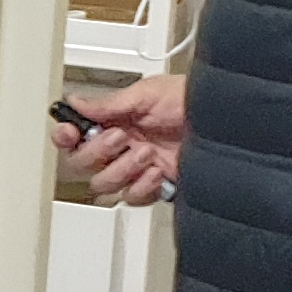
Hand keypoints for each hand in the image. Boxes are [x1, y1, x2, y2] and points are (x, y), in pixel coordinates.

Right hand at [54, 70, 187, 206]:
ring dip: (122, 169)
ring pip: (103, 185)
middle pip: (81, 164)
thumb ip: (109, 103)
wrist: (226, 123)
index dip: (65, 136)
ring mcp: (136, 168)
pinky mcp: (155, 186)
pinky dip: (142, 187)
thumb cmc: (193, 100)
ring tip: (146, 153)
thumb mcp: (147, 94)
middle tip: (121, 138)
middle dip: (97, 152)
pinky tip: (157, 172)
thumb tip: (76, 103)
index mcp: (115, 121)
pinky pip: (132, 197)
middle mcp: (121, 147)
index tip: (69, 132)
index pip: (75, 134)